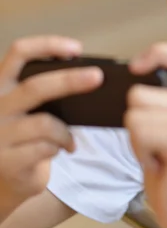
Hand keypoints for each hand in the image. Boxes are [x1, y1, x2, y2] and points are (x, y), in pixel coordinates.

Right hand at [0, 36, 102, 217]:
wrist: (2, 181)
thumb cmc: (22, 139)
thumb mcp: (26, 110)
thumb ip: (43, 95)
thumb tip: (87, 79)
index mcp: (0, 86)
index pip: (18, 53)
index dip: (47, 45)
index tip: (76, 48)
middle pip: (35, 87)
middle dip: (69, 80)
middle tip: (97, 77)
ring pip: (45, 124)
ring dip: (65, 132)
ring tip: (69, 139)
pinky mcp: (6, 161)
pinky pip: (46, 148)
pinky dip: (60, 147)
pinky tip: (62, 150)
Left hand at [126, 42, 166, 227]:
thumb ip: (158, 103)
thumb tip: (130, 80)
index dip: (157, 52)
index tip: (136, 67)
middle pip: (138, 92)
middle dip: (135, 121)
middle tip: (155, 144)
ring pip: (135, 113)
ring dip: (136, 139)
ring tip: (157, 153)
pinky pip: (139, 131)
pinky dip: (139, 151)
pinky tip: (158, 163)